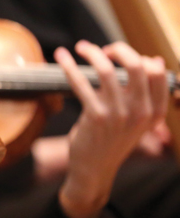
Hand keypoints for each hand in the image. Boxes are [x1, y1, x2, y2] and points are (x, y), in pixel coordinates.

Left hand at [56, 41, 168, 217]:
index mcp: (154, 111)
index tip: (121, 55)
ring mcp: (118, 114)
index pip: (157, 72)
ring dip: (91, 52)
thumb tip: (153, 60)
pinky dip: (69, 66)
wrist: (94, 169)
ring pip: (107, 70)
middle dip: (119, 49)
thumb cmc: (112, 140)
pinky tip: (61, 57)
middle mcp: (140, 112)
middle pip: (137, 65)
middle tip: (102, 49)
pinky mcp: (95, 116)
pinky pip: (81, 82)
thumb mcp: (137, 120)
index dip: (140, 57)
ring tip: (80, 47)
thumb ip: (145, 94)